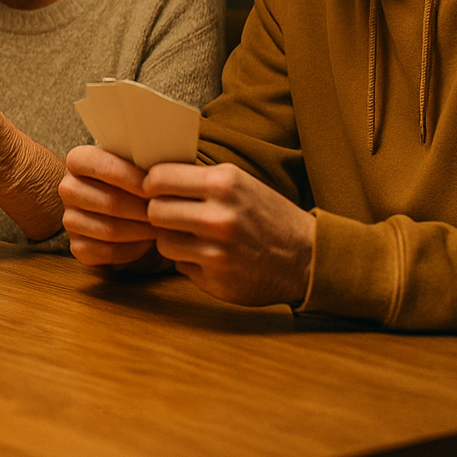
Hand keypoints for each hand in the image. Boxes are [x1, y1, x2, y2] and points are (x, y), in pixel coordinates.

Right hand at [60, 144, 163, 266]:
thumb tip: (166, 173)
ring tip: (161, 226)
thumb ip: (144, 161)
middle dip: (143, 210)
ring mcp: (69, 219)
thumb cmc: (133, 177)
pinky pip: (107, 252)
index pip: (105, 167)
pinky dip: (132, 250)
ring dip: (141, 231)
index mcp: (78, 160)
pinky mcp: (76, 246)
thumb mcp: (135, 161)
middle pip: (110, 202)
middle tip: (167, 212)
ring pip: (109, 230)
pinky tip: (147, 242)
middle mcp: (68, 188)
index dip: (134, 179)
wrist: (116, 200)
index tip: (157, 187)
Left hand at [142, 162, 314, 305]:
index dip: (152, 185)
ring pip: (163, 241)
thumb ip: (197, 179)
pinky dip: (189, 261)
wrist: (307, 257)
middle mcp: (220, 216)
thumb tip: (149, 176)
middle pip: (154, 211)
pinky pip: (179, 266)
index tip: (155, 190)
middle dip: (160, 214)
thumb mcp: (237, 182)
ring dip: (172, 240)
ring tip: (194, 236)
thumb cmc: (266, 215)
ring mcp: (218, 251)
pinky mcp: (217, 280)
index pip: (158, 178)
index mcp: (223, 183)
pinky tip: (210, 256)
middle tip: (174, 216)